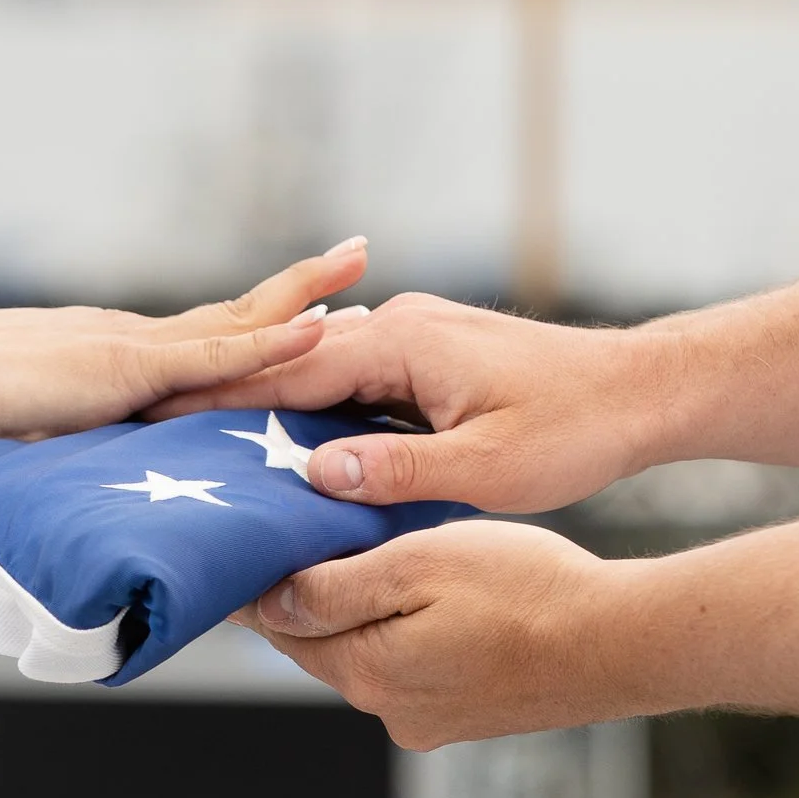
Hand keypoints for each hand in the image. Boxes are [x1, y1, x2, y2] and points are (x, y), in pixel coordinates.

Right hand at [0, 239, 369, 495]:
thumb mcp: (26, 447)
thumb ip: (58, 466)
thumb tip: (70, 511)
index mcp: (111, 358)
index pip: (201, 341)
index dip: (259, 326)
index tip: (312, 311)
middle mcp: (131, 340)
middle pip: (235, 315)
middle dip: (299, 291)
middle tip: (356, 262)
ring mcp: (132, 349)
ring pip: (238, 320)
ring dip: (303, 297)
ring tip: (358, 269)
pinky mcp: (125, 366)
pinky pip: (215, 353)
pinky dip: (271, 340)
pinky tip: (319, 327)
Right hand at [155, 292, 681, 512]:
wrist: (644, 392)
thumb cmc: (576, 430)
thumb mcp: (487, 468)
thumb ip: (398, 471)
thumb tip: (315, 472)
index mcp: (403, 343)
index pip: (290, 371)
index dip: (220, 398)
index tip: (155, 417)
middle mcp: (401, 325)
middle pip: (294, 365)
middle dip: (228, 398)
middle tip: (154, 432)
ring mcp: (416, 334)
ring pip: (323, 373)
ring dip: (272, 405)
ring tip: (204, 443)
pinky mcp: (432, 353)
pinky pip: (354, 379)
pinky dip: (317, 408)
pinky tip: (290, 443)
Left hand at [245, 520, 636, 748]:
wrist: (621, 641)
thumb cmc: (528, 590)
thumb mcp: (417, 563)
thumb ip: (335, 587)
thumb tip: (268, 603)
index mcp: (370, 672)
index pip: (284, 628)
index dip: (257, 587)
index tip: (235, 556)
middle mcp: (393, 710)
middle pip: (322, 646)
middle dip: (305, 601)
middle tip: (285, 547)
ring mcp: (433, 720)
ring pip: (369, 655)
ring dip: (358, 615)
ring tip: (353, 561)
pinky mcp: (469, 715)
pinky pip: (414, 668)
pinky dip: (403, 632)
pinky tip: (420, 598)